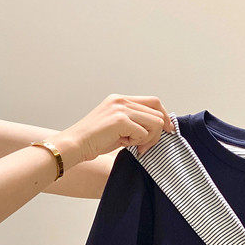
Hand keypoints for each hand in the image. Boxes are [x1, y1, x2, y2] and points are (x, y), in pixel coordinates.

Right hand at [51, 95, 174, 168]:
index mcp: (120, 99)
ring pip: (155, 123)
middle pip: (158, 112)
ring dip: (148, 138)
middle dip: (156, 133)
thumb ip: (136, 122)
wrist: (75, 144)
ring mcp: (121, 108)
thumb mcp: (119, 126)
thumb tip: (160, 127)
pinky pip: (143, 133)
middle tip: (143, 146)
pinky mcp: (120, 120)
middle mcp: (121, 100)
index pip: (154, 102)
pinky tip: (124, 143)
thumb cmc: (95, 140)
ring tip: (132, 143)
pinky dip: (138, 142)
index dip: (165, 116)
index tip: (168, 130)